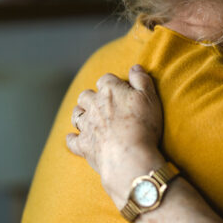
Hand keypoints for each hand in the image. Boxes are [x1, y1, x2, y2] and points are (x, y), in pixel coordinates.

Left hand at [67, 65, 165, 204]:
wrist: (129, 156)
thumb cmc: (143, 125)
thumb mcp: (150, 98)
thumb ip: (142, 80)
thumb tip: (135, 67)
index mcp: (110, 91)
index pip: (106, 79)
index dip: (113, 83)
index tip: (122, 90)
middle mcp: (94, 105)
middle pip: (86, 95)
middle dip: (92, 97)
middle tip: (103, 103)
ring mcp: (87, 126)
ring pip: (76, 114)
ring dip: (81, 113)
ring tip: (89, 117)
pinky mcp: (83, 145)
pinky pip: (72, 140)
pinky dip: (73, 138)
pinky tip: (74, 138)